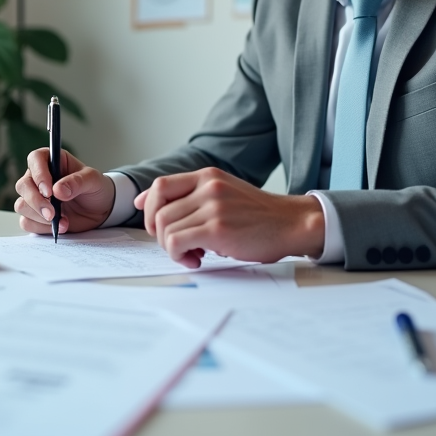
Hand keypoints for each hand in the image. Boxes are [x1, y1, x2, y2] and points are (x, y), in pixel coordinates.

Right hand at [14, 148, 114, 234]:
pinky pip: (27, 222)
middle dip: (36, 201)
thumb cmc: (95, 188)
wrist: (100, 209)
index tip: (49, 191)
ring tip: (63, 221)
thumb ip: (77, 182)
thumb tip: (58, 190)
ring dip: (40, 217)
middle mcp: (38, 177)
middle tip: (52, 214)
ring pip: (22, 205)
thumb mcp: (93, 180)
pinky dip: (42, 228)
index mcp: (51, 160)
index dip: (39, 175)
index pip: (35, 159)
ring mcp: (34, 197)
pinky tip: (60, 226)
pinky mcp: (35, 215)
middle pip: (23, 185)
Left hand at [135, 168, 324, 268]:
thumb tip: (143, 202)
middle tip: (178, 246)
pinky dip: (179, 256)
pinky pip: (176, 242)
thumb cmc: (258, 215)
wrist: (292, 223)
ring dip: (172, 248)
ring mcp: (212, 206)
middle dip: (160, 235)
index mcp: (207, 176)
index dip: (148, 207)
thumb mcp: (224, 193)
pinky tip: (197, 259)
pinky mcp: (217, 228)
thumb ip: (191, 196)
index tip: (153, 224)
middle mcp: (207, 187)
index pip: (160, 186)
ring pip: (165, 229)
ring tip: (193, 254)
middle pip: (159, 212)